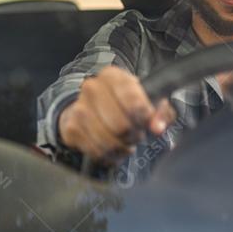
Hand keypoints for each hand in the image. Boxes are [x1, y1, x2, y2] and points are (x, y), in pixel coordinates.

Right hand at [58, 66, 175, 163]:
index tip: (148, 122)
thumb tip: (157, 128)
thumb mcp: (149, 100)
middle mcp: (92, 88)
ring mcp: (78, 108)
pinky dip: (109, 156)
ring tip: (126, 143)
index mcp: (112, 76)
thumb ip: (161, 112)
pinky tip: (114, 149)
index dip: (144, 117)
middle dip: (133, 135)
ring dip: (122, 148)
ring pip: (107, 141)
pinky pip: (95, 151)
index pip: (132, 100)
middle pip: (120, 125)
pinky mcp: (71, 129)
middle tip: (137, 134)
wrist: (93, 106)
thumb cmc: (126, 102)